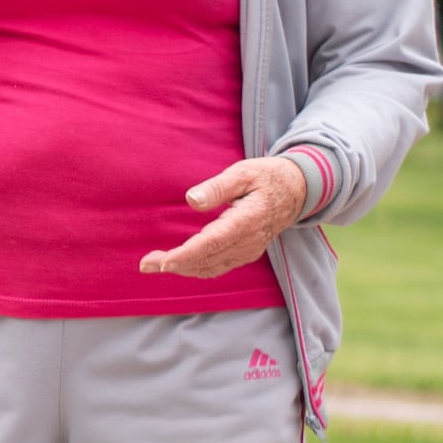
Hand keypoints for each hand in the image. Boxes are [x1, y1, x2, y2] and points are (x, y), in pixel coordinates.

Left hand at [141, 154, 314, 280]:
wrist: (297, 191)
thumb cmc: (267, 177)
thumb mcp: (243, 173)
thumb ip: (217, 187)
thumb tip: (191, 200)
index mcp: (246, 221)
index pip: (211, 243)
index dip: (186, 255)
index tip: (163, 262)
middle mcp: (248, 241)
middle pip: (207, 260)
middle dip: (174, 265)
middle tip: (145, 265)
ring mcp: (248, 250)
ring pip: (211, 268)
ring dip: (182, 269)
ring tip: (153, 265)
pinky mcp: (246, 253)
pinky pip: (218, 267)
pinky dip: (197, 268)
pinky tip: (178, 264)